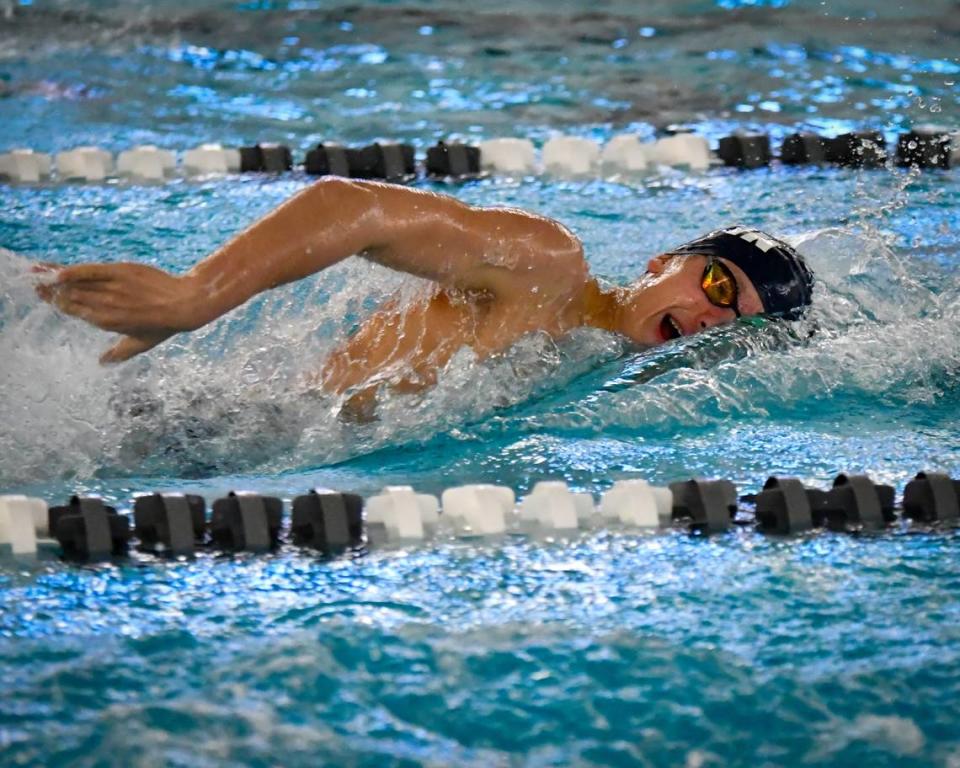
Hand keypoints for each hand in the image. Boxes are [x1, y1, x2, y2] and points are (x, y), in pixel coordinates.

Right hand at [35, 262, 203, 362]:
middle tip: (37, 282)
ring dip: (56, 278)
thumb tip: (102, 363)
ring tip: (39, 272)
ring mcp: (112, 288)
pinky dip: (74, 270)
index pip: (73, 310)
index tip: (46, 296)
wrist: (185, 304)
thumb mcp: (141, 342)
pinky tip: (59, 270)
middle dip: (51, 289)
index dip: (58, 302)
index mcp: (106, 321)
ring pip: (77, 282)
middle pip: (70, 295)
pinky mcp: (121, 272)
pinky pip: (91, 270)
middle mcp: (105, 305)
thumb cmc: (164, 325)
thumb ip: (119, 352)